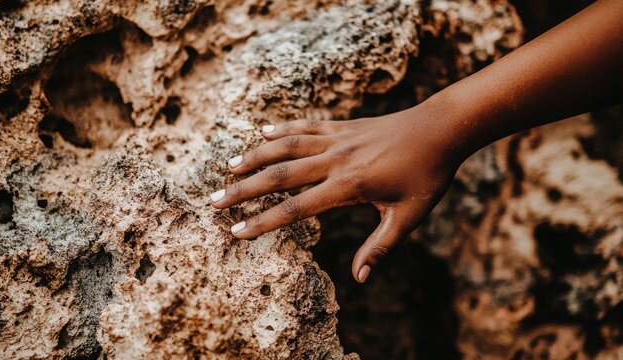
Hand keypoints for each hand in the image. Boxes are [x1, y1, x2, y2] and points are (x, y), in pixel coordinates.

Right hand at [209, 103, 458, 282]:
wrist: (441, 128)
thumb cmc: (427, 175)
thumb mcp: (408, 216)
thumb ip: (380, 246)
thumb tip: (359, 279)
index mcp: (349, 186)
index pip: (295, 208)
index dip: (263, 221)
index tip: (236, 231)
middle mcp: (336, 159)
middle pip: (279, 176)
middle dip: (243, 190)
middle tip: (213, 200)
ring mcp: (337, 139)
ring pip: (286, 146)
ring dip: (255, 156)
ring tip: (228, 167)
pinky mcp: (342, 125)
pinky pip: (305, 126)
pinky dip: (283, 129)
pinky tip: (264, 133)